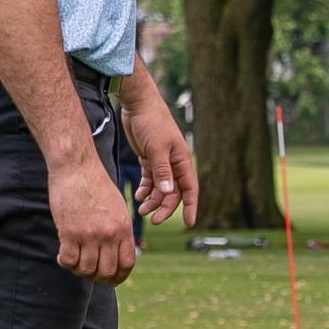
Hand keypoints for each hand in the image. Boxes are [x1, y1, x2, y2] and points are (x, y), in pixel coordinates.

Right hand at [48, 155, 138, 285]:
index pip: (127, 263)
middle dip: (97, 276)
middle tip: (88, 271)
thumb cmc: (95, 185)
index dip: (119, 277)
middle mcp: (109, 234)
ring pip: (86, 269)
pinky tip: (63, 256)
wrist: (76, 168)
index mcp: (124, 228)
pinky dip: (65, 263)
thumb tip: (117, 252)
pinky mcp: (69, 232)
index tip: (111, 281)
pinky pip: (68, 260)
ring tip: (75, 261)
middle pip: (106, 271)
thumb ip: (119, 230)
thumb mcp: (117, 207)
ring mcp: (89, 235)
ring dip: (79, 270)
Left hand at [125, 100, 197, 229]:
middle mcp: (174, 163)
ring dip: (153, 201)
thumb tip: (167, 193)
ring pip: (160, 188)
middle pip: (173, 192)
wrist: (137, 104)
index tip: (189, 223)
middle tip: (153, 220)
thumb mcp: (156, 148)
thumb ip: (161, 171)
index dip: (191, 206)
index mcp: (181, 160)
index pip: (190, 189)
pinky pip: (149, 180)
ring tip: (141, 211)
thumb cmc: (151, 122)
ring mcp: (161, 162)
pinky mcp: (148, 158)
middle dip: (165, 208)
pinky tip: (137, 196)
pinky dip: (145, 190)